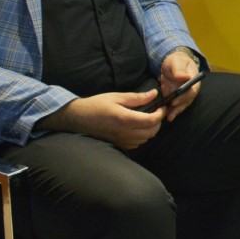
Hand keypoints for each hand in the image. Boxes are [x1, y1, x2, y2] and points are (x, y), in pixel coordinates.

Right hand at [38, 90, 164, 148]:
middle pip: (151, 132)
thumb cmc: (96, 105)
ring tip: (149, 118)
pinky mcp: (117, 144)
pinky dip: (142, 137)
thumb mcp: (116, 96)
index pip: (151, 121)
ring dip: (151, 130)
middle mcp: (124, 132)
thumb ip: (137, 97)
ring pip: (145, 139)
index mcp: (124, 118)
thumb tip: (154, 94)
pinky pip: (137, 144)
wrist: (77, 118)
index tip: (162, 106)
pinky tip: (139, 127)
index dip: (160, 114)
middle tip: (157, 111)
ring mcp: (120, 140)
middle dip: (158, 122)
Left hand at [158, 49, 202, 121]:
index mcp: (194, 79)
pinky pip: (175, 105)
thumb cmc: (176, 61)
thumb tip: (185, 77)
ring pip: (182, 104)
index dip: (185, 97)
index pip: (192, 90)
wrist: (172, 64)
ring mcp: (184, 94)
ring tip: (168, 118)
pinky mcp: (177, 97)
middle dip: (179, 107)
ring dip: (176, 111)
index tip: (175, 101)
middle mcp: (191, 88)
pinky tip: (166, 116)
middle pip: (188, 100)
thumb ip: (179, 70)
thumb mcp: (176, 62)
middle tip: (170, 114)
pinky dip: (171, 110)